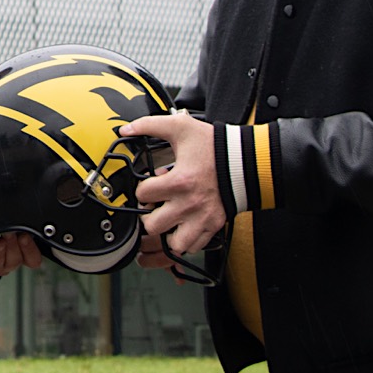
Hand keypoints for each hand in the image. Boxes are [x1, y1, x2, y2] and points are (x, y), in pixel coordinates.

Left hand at [0, 226, 42, 275]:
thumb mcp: (8, 230)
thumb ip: (17, 225)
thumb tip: (23, 213)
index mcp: (16, 256)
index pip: (32, 259)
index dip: (31, 249)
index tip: (26, 235)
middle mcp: (4, 264)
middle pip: (15, 260)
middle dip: (13, 245)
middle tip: (10, 232)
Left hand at [118, 112, 227, 269]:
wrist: (246, 160)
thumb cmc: (215, 146)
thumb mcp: (181, 126)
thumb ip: (150, 125)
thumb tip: (126, 130)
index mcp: (179, 182)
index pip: (143, 195)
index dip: (141, 189)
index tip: (149, 186)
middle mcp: (189, 204)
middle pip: (153, 225)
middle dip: (149, 216)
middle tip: (153, 208)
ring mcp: (202, 218)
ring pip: (174, 244)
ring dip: (167, 234)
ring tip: (167, 221)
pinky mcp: (214, 225)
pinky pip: (195, 247)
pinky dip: (186, 241)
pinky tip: (183, 226)